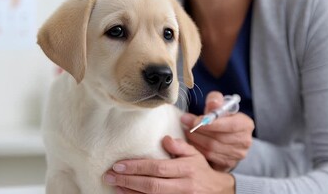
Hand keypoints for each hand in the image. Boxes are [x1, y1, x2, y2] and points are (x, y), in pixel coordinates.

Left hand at [103, 136, 234, 193]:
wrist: (217, 192)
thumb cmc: (201, 171)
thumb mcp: (194, 154)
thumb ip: (179, 146)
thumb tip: (164, 139)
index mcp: (187, 169)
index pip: (158, 168)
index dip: (137, 167)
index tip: (119, 165)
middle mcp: (184, 186)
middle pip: (152, 185)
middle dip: (128, 180)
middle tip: (109, 175)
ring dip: (130, 192)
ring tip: (114, 185)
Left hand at [181, 91, 254, 171]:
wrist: (225, 135)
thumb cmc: (222, 118)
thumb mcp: (219, 106)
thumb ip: (215, 101)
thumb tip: (213, 102)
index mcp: (246, 124)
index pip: (230, 125)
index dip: (211, 124)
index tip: (195, 121)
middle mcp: (244, 141)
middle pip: (219, 138)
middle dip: (199, 130)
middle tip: (186, 123)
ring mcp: (237, 154)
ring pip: (212, 148)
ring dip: (196, 139)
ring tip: (186, 131)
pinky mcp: (228, 163)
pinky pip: (209, 156)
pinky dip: (197, 148)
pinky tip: (191, 141)